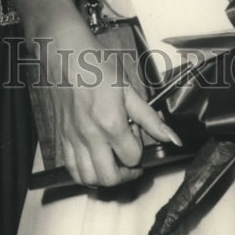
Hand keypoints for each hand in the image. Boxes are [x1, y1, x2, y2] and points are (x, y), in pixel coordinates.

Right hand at [34, 9, 181, 187]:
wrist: (65, 55)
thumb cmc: (97, 66)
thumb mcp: (129, 88)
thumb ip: (150, 118)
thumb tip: (173, 138)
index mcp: (111, 123)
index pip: (132, 157)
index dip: (139, 151)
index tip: (137, 136)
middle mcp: (91, 137)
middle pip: (110, 177)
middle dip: (125, 175)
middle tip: (130, 162)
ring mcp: (73, 140)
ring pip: (89, 179)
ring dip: (104, 178)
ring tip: (113, 164)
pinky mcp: (61, 138)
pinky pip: (71, 170)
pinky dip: (84, 175)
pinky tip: (93, 163)